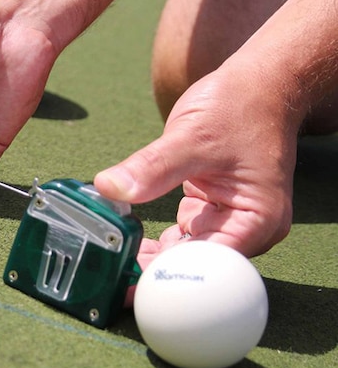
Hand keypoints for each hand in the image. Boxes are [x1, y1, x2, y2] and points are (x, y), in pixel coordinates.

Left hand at [95, 70, 296, 269]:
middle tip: (113, 280)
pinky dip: (156, 240)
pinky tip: (128, 241)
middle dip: (156, 272)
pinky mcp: (210, 210)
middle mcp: (248, 228)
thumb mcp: (192, 137)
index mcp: (257, 220)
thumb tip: (110, 188)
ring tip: (113, 264)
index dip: (169, 277)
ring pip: (186, 254)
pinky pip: (181, 237)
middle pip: (197, 267)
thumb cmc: (241, 105)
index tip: (132, 284)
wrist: (258, 83)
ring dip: (152, 258)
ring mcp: (229, 220)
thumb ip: (152, 167)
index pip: (209, 265)